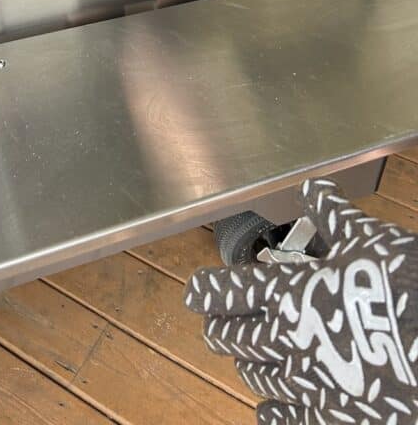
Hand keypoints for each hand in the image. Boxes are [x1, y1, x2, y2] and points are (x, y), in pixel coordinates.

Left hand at [184, 179, 417, 423]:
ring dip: (246, 364)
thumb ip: (333, 216)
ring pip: (257, 376)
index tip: (193, 293)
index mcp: (290, 292)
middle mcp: (289, 338)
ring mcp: (309, 382)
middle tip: (214, 325)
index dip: (206, 291)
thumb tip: (314, 189)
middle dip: (220, 329)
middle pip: (235, 338)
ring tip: (242, 358)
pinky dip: (272, 412)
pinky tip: (267, 411)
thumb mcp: (368, 241)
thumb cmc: (405, 286)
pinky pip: (288, 419)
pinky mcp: (333, 416)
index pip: (229, 292)